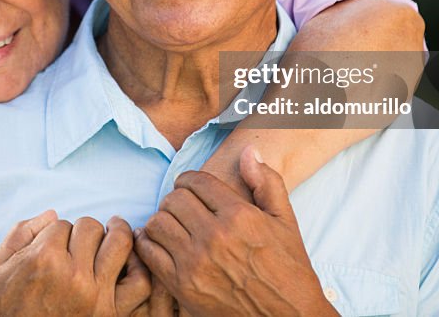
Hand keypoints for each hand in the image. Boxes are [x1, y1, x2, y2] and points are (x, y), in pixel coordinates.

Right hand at [0, 211, 149, 315]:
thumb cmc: (1, 304)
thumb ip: (23, 232)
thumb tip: (54, 214)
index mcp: (43, 259)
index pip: (63, 225)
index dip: (57, 233)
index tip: (53, 246)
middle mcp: (72, 276)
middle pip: (92, 228)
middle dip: (84, 231)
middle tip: (80, 241)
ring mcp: (95, 296)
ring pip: (120, 243)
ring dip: (115, 236)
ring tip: (114, 232)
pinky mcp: (110, 314)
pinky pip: (140, 283)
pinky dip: (140, 267)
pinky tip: (129, 260)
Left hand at [134, 147, 335, 316]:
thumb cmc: (289, 269)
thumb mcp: (286, 221)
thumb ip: (267, 182)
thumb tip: (248, 152)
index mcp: (239, 216)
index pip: (196, 181)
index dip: (190, 180)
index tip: (190, 188)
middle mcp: (215, 236)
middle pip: (173, 199)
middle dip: (177, 198)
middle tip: (183, 207)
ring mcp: (196, 263)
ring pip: (157, 223)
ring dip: (162, 220)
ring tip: (173, 225)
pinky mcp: (183, 287)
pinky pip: (150, 253)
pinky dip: (149, 244)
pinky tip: (160, 243)